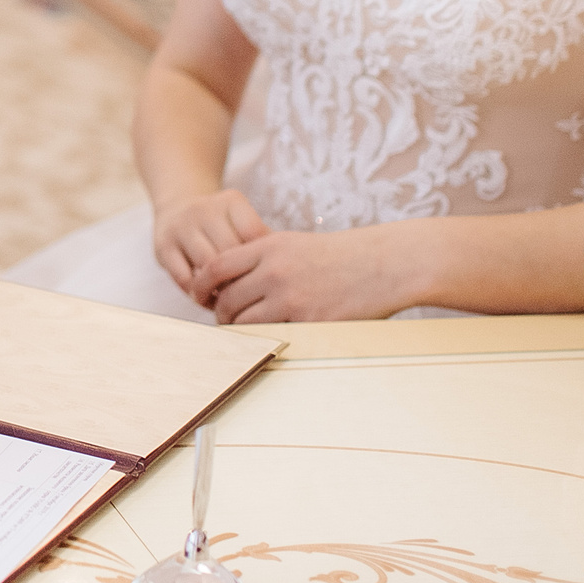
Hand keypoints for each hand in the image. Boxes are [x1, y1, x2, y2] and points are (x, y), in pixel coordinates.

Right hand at [152, 188, 268, 299]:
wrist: (178, 206)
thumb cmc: (223, 224)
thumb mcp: (241, 220)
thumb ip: (262, 242)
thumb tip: (282, 275)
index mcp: (231, 201)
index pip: (254, 234)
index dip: (262, 260)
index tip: (267, 277)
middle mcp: (204, 209)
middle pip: (231, 253)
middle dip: (242, 279)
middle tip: (252, 298)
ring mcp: (181, 227)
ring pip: (207, 267)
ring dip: (221, 290)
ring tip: (232, 302)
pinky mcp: (163, 246)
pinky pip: (184, 279)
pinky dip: (199, 293)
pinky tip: (209, 298)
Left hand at [191, 224, 415, 323]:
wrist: (385, 263)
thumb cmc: (339, 255)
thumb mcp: (293, 243)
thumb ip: (260, 258)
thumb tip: (227, 280)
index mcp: (269, 247)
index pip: (217, 266)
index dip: (200, 284)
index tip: (198, 295)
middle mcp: (275, 272)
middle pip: (228, 299)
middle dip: (222, 313)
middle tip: (224, 319)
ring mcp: (292, 298)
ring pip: (247, 323)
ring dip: (241, 330)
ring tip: (244, 332)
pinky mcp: (311, 322)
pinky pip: (276, 336)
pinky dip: (269, 339)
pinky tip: (272, 337)